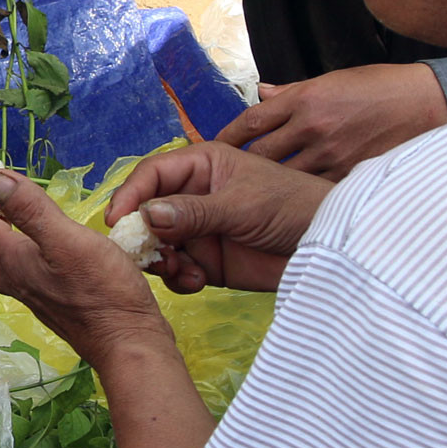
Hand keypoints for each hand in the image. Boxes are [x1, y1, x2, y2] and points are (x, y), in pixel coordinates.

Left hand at [0, 171, 169, 371]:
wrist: (125, 342)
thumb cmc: (102, 291)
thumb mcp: (67, 239)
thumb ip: (30, 209)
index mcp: (13, 261)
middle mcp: (15, 280)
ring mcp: (31, 293)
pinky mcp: (49, 301)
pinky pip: (12, 272)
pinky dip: (8, 251)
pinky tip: (32, 243)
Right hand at [106, 142, 331, 294]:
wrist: (329, 248)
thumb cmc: (293, 207)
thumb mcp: (243, 205)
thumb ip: (194, 212)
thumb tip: (146, 216)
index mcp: (201, 166)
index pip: (152, 174)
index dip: (131, 194)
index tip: (117, 221)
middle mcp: (193, 196)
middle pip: (147, 212)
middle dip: (142, 235)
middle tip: (146, 256)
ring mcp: (199, 231)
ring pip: (158, 245)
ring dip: (160, 261)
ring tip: (177, 271)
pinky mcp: (208, 262)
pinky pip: (177, 271)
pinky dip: (179, 278)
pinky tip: (196, 282)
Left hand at [219, 64, 446, 177]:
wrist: (427, 102)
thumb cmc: (380, 88)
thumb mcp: (332, 80)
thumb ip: (293, 92)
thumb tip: (262, 92)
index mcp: (305, 99)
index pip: (252, 121)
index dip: (227, 136)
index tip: (213, 147)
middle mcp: (312, 126)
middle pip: (260, 154)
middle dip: (240, 168)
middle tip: (224, 179)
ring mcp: (331, 153)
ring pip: (283, 177)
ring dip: (266, 187)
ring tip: (251, 195)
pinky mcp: (349, 174)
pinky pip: (313, 190)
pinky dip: (299, 196)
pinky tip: (290, 203)